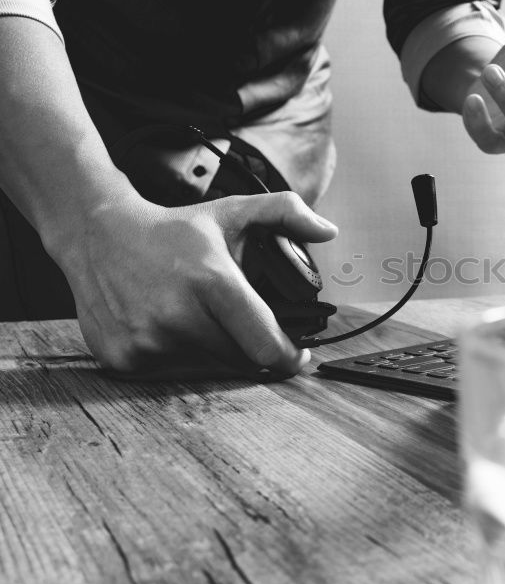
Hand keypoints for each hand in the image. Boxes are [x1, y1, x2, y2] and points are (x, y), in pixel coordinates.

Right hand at [57, 192, 337, 379]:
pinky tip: (169, 327)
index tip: (296, 355)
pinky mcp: (122, 358)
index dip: (288, 357)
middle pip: (239, 360)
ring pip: (205, 368)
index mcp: (213, 282)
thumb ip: (286, 213)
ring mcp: (147, 341)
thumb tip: (328, 231)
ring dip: (213, 352)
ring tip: (200, 319)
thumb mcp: (232, 212)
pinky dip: (177, 357)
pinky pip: (169, 372)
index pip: (265, 346)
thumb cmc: (173, 229)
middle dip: (249, 348)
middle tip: (242, 327)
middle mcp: (178, 316)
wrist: (96, 234)